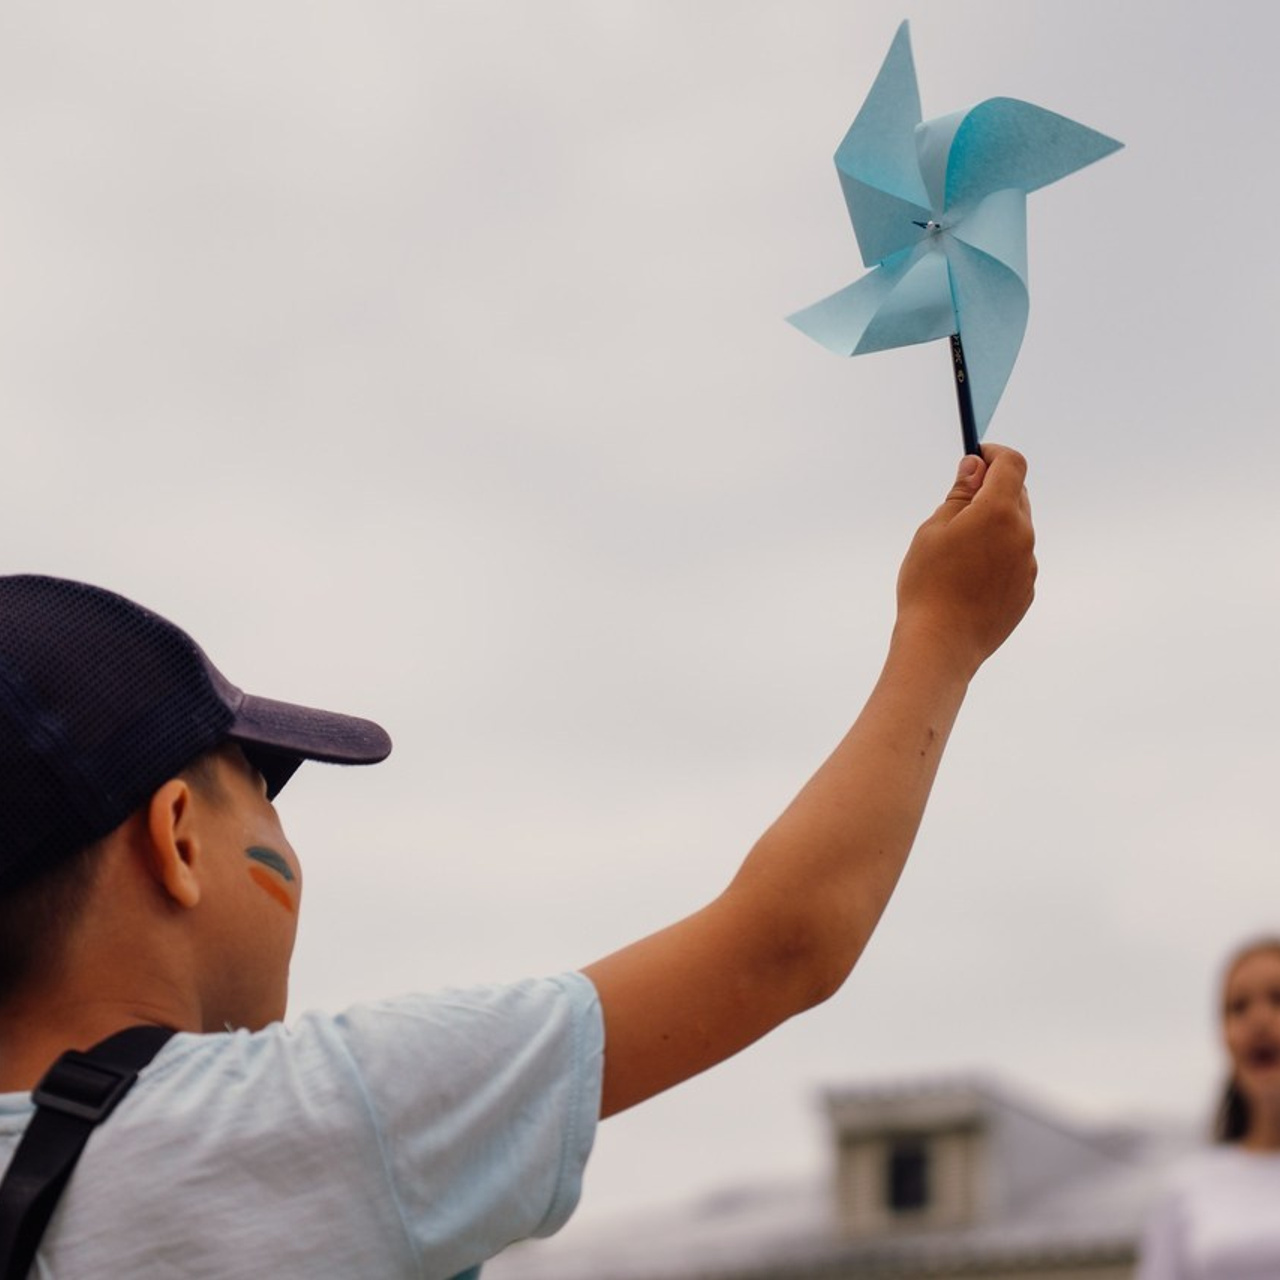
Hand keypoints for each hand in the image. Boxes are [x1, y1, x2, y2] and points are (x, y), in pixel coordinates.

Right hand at [893, 444, 1035, 680]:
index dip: (994, 454)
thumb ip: (959, 494)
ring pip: (1016, 530)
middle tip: (958, 502)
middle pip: (1017, 495)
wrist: (941, 644)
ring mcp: (1028, 566)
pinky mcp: (1026, 591)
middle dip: (993, 489)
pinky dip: (998, 556)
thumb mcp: (933, 530)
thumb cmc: (928, 584)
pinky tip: (968, 576)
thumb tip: (976, 466)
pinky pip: (1016, 560)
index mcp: (999, 512)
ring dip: (995, 525)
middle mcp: (1023, 535)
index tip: (977, 456)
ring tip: (958, 550)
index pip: (1012, 464)